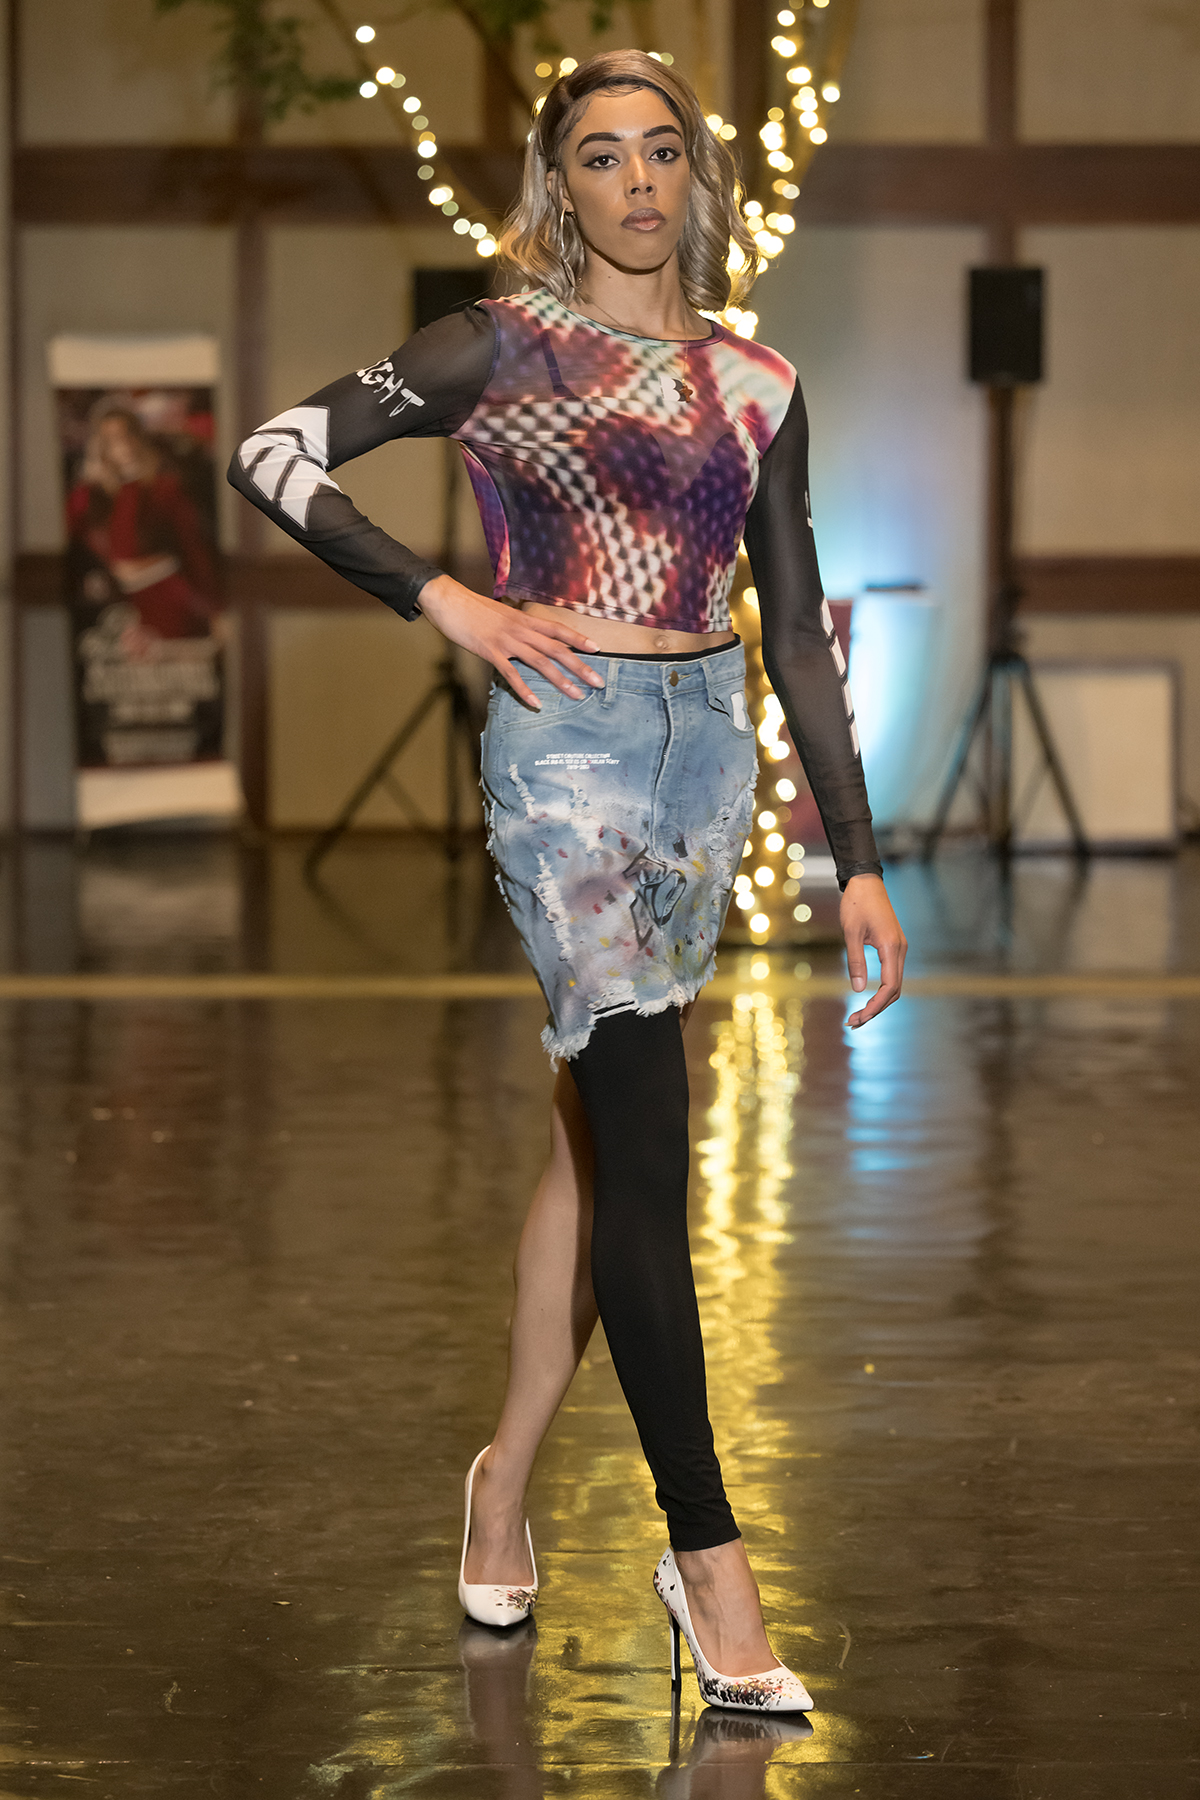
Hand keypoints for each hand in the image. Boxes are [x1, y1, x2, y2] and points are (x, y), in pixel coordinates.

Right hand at [416, 575, 603, 708]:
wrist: (448, 600)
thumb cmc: (471, 608)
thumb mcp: (500, 613)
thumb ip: (515, 626)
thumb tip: (525, 636)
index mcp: (524, 618)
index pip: (558, 628)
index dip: (578, 638)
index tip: (597, 649)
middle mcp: (520, 629)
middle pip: (557, 649)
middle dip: (580, 666)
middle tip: (598, 682)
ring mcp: (506, 641)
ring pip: (541, 662)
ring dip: (561, 680)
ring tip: (577, 695)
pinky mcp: (490, 652)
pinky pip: (512, 674)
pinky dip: (525, 690)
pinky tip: (536, 703)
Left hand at [840, 874, 906, 1028]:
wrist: (866, 882)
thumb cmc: (857, 904)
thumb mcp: (851, 933)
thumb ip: (855, 961)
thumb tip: (858, 989)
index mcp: (891, 947)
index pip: (890, 986)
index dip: (876, 1005)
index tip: (859, 1017)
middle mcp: (900, 950)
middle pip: (894, 990)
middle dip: (876, 1009)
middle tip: (854, 1022)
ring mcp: (899, 949)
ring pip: (894, 984)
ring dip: (878, 1002)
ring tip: (858, 1016)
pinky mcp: (894, 947)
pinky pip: (892, 974)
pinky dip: (881, 990)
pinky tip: (867, 998)